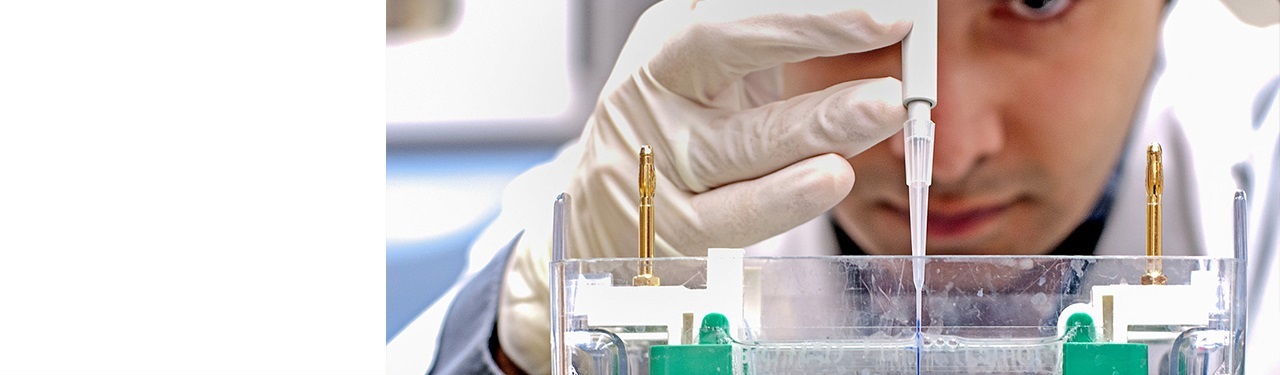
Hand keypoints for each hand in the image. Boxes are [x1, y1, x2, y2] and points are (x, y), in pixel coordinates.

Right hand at [569, 0, 912, 257]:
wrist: (611, 214)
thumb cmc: (681, 131)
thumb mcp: (710, 73)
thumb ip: (762, 39)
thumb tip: (850, 16)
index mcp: (664, 48)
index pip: (727, 19)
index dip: (803, 16)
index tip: (878, 15)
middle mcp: (649, 96)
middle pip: (720, 57)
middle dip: (810, 40)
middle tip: (887, 41)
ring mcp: (655, 165)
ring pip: (736, 142)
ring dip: (816, 126)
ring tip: (884, 110)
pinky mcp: (670, 230)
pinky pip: (731, 214)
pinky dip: (784, 198)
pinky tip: (830, 177)